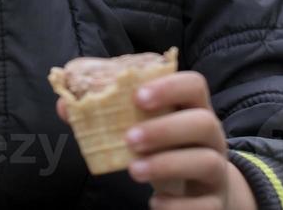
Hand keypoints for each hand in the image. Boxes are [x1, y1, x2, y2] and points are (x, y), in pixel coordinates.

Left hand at [55, 72, 258, 209]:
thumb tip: (65, 106)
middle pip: (203, 122)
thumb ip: (108, 113)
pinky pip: (204, 205)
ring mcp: (217, 170)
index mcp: (193, 108)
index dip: (169, 86)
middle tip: (129, 139)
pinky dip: (178, 206)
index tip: (137, 96)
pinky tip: (154, 203)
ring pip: (206, 162)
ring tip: (133, 170)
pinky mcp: (214, 202)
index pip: (194, 85)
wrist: (200, 191)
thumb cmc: (164, 149)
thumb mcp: (144, 127)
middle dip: (165, 129)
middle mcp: (212, 136)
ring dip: (167, 164)